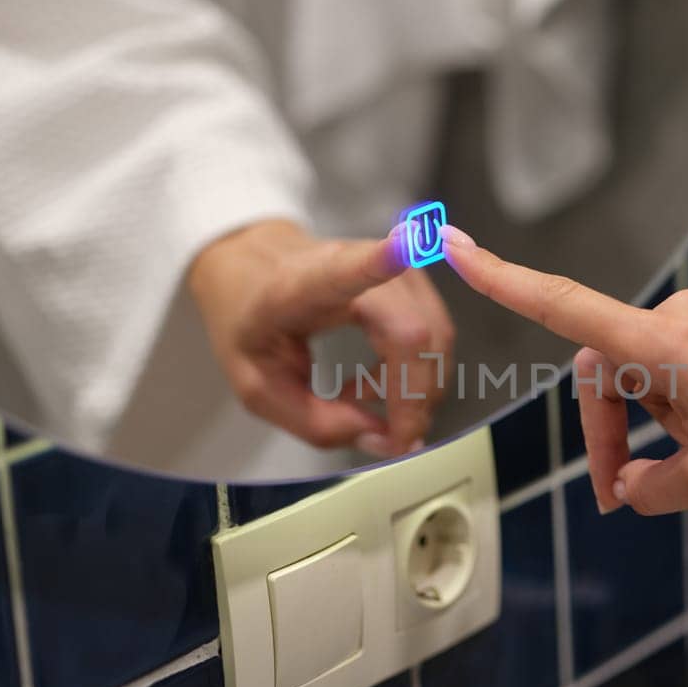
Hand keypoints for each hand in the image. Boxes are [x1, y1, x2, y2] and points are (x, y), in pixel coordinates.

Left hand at [188, 219, 453, 457]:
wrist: (256, 274)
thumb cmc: (252, 324)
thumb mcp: (258, 387)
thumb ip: (315, 422)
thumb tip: (381, 438)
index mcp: (301, 286)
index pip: (345, 270)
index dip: (381, 261)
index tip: (405, 245)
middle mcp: (355, 265)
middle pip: (413, 334)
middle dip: (414, 399)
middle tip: (391, 441)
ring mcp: (391, 268)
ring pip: (434, 340)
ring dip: (416, 391)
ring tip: (368, 406)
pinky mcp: (412, 280)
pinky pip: (434, 339)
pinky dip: (418, 377)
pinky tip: (380, 387)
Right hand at [442, 225, 687, 514]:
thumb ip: (658, 488)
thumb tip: (632, 487)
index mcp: (665, 348)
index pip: (563, 308)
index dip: (502, 279)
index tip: (451, 243)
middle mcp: (682, 316)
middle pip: (606, 369)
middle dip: (610, 432)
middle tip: (634, 492)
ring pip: (655, 371)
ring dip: (662, 421)